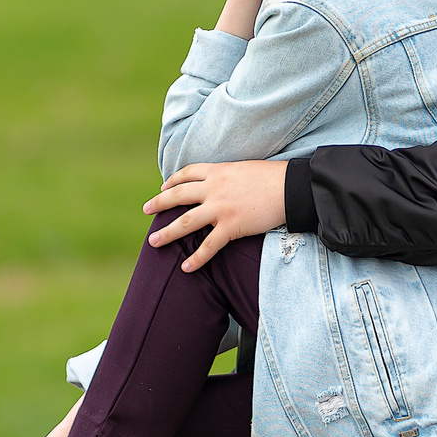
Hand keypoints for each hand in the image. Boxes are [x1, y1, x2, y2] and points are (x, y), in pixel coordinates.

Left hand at [143, 159, 288, 270]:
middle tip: (146, 210)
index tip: (164, 186)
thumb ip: (228, 177)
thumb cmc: (272, 177)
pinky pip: (209, 245)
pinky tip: (186, 267)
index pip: (187, 173)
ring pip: (186, 222)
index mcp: (217, 171)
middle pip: (178, 195)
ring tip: (153, 242)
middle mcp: (213, 188)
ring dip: (167, 233)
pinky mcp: (231, 226)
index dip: (173, 180)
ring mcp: (220, 208)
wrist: (290, 187)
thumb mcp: (244, 169)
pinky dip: (196, 258)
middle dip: (159, 203)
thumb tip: (224, 185)